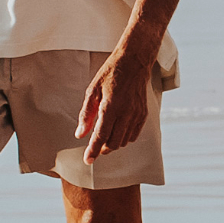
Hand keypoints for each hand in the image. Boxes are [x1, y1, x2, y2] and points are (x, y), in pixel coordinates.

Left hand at [78, 45, 148, 159]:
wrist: (135, 62)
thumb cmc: (110, 74)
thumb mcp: (92, 90)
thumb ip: (86, 114)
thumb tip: (80, 134)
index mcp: (110, 106)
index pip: (100, 136)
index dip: (92, 151)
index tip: (87, 161)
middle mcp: (126, 113)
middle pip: (113, 143)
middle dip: (102, 149)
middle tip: (95, 146)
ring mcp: (137, 114)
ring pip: (124, 141)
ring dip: (113, 144)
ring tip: (105, 137)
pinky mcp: (144, 114)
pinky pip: (134, 135)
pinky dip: (124, 138)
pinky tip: (117, 132)